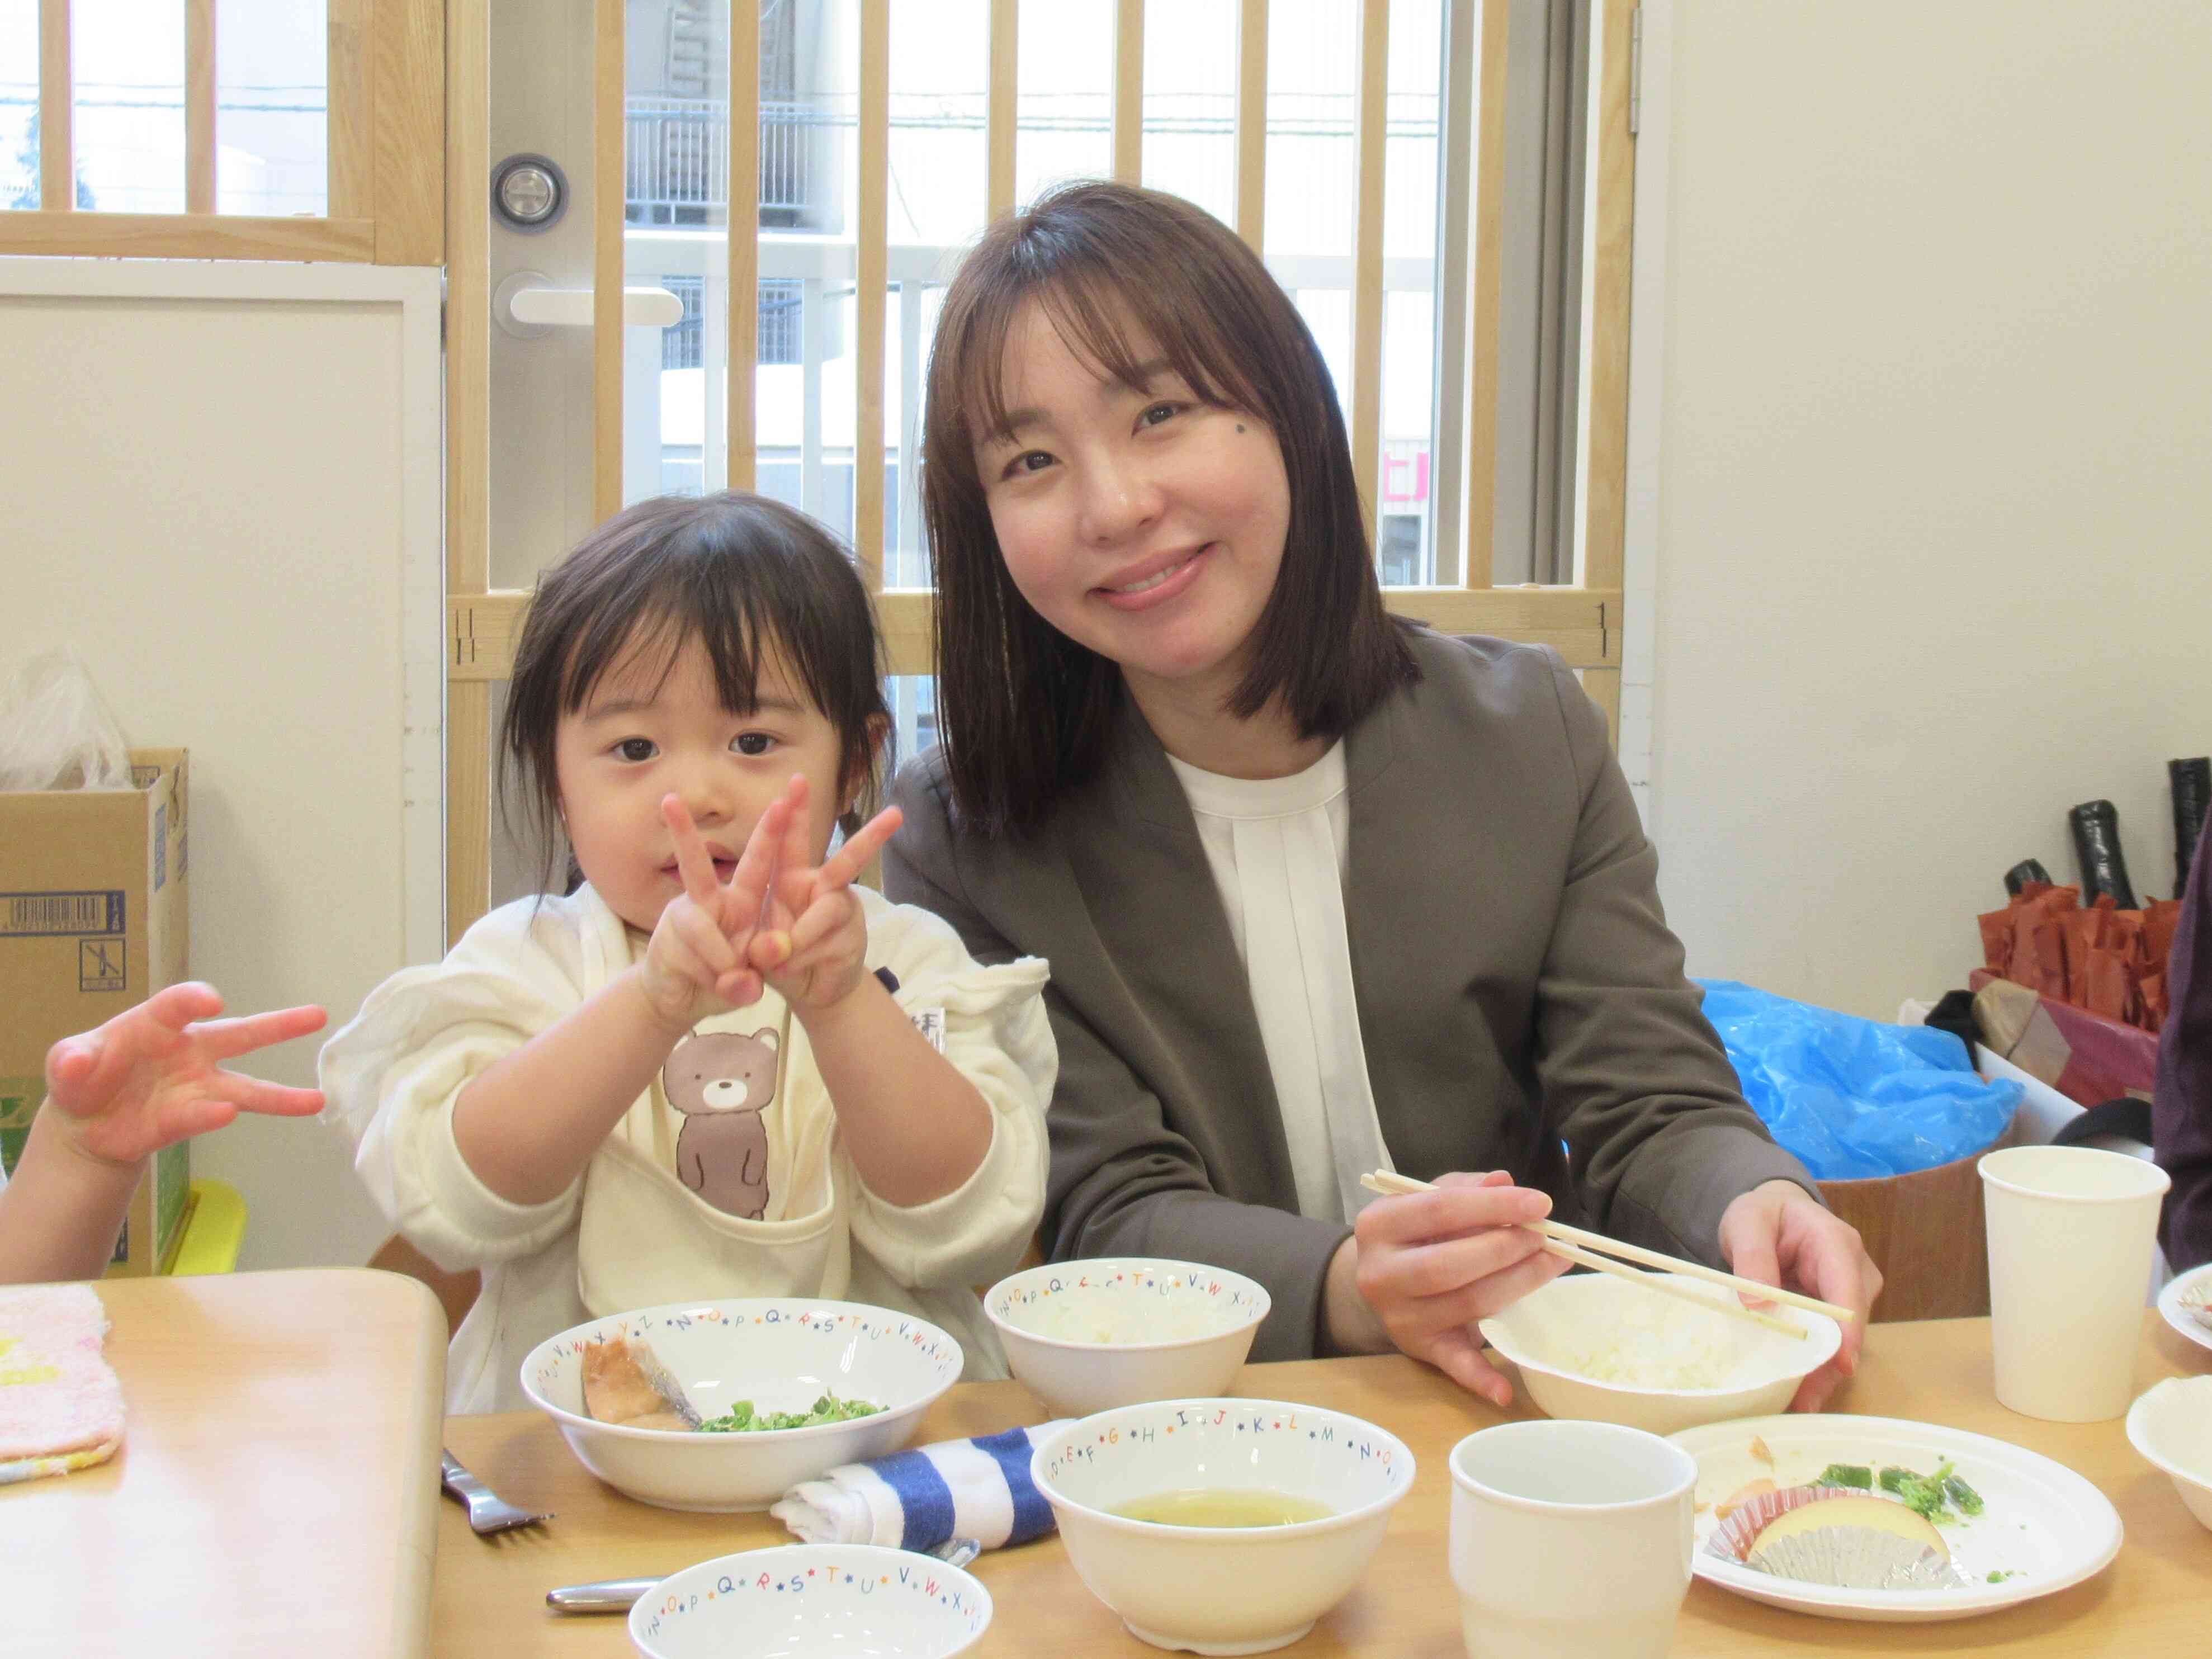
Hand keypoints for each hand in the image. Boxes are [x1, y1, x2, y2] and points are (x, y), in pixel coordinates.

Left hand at [43, 983, 326, 1169]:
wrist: (87, 1124)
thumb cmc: (85, 1076)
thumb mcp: (67, 1063)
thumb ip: (70, 1060)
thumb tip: (72, 1063)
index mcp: (159, 1024)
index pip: (180, 1004)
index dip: (195, 1000)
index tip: (212, 1002)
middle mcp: (190, 1052)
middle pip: (240, 1034)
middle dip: (279, 1025)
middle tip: (318, 1015)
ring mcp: (196, 1087)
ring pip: (244, 1087)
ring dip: (279, 1095)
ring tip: (317, 1101)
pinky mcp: (188, 1119)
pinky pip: (205, 1117)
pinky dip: (212, 1117)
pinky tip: (228, 1116)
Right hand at [636, 795, 775, 1028]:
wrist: (678, 1000)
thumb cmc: (723, 977)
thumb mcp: (755, 975)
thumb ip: (755, 975)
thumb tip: (744, 984)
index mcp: (741, 899)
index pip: (759, 862)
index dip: (773, 833)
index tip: (784, 800)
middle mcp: (708, 901)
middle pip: (695, 865)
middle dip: (682, 834)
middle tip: (669, 800)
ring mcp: (681, 920)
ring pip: (698, 926)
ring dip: (722, 959)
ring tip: (732, 980)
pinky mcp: (664, 943)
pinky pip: (693, 960)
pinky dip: (711, 979)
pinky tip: (711, 985)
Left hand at [743, 776, 903, 1014]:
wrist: (811, 991)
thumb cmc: (777, 959)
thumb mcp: (754, 948)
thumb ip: (759, 947)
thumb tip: (773, 949)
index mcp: (789, 879)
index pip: (789, 842)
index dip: (792, 814)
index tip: (797, 781)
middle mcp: (820, 888)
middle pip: (846, 860)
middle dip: (870, 837)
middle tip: (896, 815)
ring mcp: (841, 913)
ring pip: (832, 908)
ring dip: (806, 932)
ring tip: (779, 955)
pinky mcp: (851, 938)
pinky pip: (828, 943)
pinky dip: (804, 958)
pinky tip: (792, 970)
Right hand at [1349, 1170, 1571, 1407]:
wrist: (1380, 1281)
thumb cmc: (1415, 1234)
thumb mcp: (1428, 1201)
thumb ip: (1466, 1189)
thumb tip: (1505, 1182)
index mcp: (1378, 1226)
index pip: (1440, 1209)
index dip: (1494, 1206)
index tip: (1540, 1203)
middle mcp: (1380, 1274)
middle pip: (1450, 1264)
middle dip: (1507, 1248)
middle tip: (1546, 1237)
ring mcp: (1399, 1317)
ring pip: (1467, 1304)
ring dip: (1519, 1284)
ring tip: (1552, 1263)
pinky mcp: (1421, 1349)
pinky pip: (1454, 1366)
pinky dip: (1481, 1379)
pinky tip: (1507, 1390)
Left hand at [1719, 1178, 1881, 1411]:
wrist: (1772, 1213)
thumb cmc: (1763, 1214)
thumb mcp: (1747, 1222)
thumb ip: (1752, 1255)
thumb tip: (1758, 1301)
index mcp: (1836, 1242)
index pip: (1847, 1291)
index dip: (1846, 1332)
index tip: (1840, 1365)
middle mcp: (1855, 1270)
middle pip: (1851, 1324)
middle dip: (1830, 1363)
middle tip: (1804, 1400)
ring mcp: (1851, 1293)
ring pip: (1845, 1340)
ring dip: (1824, 1372)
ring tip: (1799, 1405)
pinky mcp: (1839, 1312)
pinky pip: (1832, 1342)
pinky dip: (1817, 1365)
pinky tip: (1799, 1391)